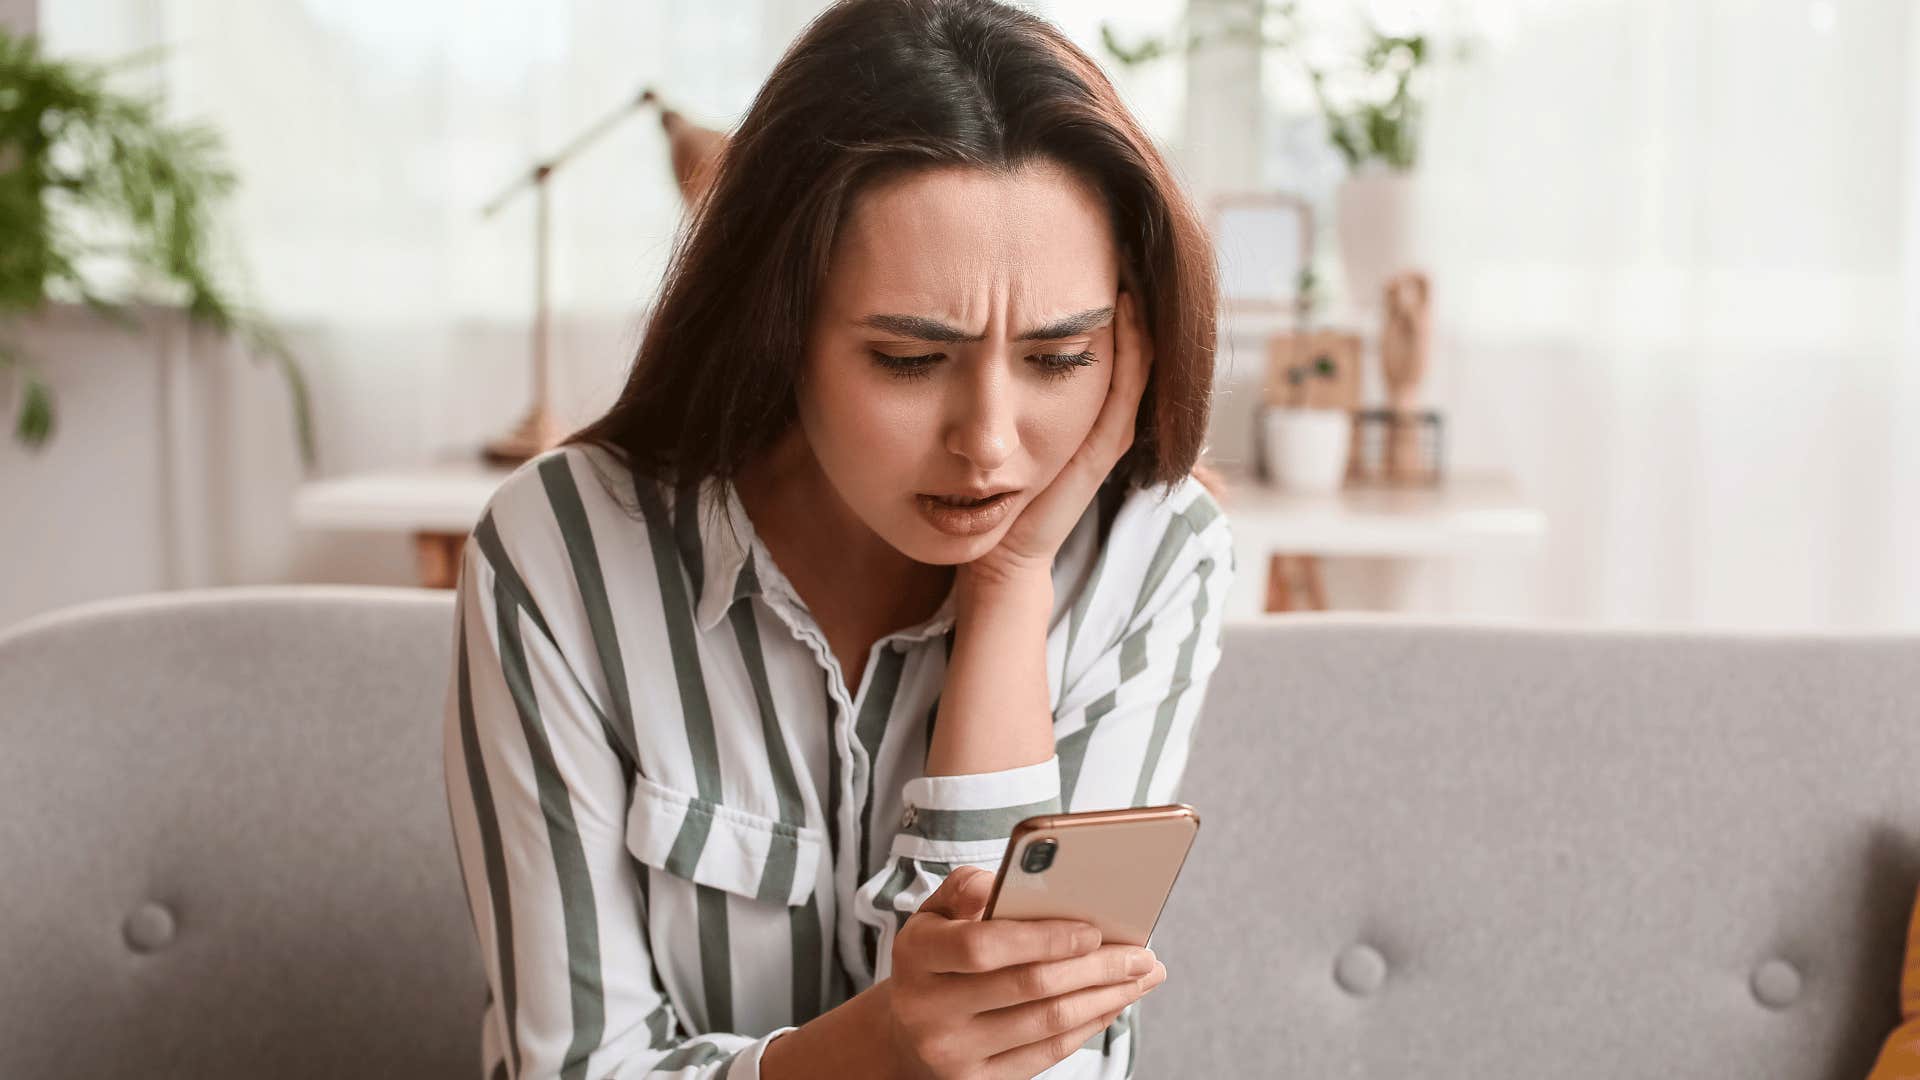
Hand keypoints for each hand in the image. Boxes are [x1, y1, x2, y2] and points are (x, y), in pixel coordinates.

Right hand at [883, 866, 1166, 1079]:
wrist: (907, 1032)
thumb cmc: (937, 957)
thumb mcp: (935, 914)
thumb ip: (968, 889)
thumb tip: (1011, 880)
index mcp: (917, 955)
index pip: (983, 946)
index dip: (1043, 937)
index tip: (1093, 930)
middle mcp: (927, 1009)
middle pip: (1029, 986)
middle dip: (1096, 967)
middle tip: (1142, 953)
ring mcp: (953, 1053)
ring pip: (1047, 1022)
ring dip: (1105, 997)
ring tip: (1141, 976)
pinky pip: (1048, 1053)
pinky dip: (1089, 1025)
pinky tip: (1112, 1003)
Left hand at [961, 289, 1152, 591]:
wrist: (991, 559)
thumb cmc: (976, 501)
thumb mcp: (977, 430)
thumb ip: (976, 394)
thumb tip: (950, 334)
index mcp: (1065, 418)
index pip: (1089, 351)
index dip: (1089, 307)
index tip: (1084, 260)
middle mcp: (1088, 425)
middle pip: (1119, 356)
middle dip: (1120, 306)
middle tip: (1118, 252)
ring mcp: (1096, 438)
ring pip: (1130, 369)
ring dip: (1134, 321)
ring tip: (1129, 271)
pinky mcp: (1096, 453)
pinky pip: (1123, 394)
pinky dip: (1131, 353)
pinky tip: (1127, 312)